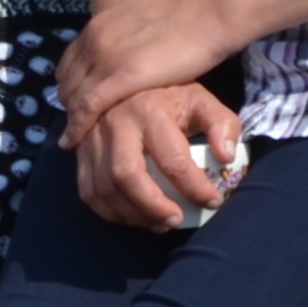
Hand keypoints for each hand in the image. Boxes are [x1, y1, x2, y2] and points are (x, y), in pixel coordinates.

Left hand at [58, 0, 248, 134]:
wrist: (205, 17)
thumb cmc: (183, 18)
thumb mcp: (139, 18)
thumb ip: (123, 35)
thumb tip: (122, 49)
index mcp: (98, 25)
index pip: (69, 64)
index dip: (71, 86)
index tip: (78, 103)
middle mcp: (94, 40)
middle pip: (67, 82)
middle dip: (69, 104)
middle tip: (80, 123)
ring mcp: (105, 58)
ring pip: (72, 96)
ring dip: (71, 117)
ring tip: (77, 136)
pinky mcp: (120, 78)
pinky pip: (86, 107)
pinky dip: (76, 126)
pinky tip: (73, 141)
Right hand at [70, 83, 249, 231]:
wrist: (130, 83)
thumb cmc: (171, 99)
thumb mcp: (201, 101)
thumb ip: (222, 124)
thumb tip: (226, 157)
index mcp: (149, 111)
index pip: (173, 159)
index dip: (195, 188)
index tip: (213, 202)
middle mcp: (116, 123)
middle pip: (127, 176)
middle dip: (153, 207)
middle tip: (176, 220)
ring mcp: (93, 138)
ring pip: (105, 188)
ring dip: (133, 214)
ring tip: (160, 222)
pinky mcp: (81, 152)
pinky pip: (88, 192)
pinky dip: (110, 212)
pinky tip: (134, 216)